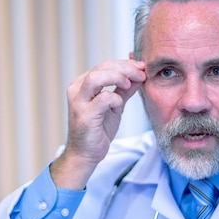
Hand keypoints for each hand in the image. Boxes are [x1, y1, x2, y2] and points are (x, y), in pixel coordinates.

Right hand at [51, 59, 145, 189]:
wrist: (86, 154)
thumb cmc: (98, 130)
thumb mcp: (115, 106)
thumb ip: (125, 89)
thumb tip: (140, 74)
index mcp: (82, 85)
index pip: (105, 66)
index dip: (125, 64)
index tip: (141, 68)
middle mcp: (77, 90)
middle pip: (102, 67)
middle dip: (126, 68)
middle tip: (142, 74)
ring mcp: (78, 102)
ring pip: (97, 77)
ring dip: (118, 77)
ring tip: (130, 85)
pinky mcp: (84, 115)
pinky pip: (103, 98)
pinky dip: (115, 99)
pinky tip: (119, 105)